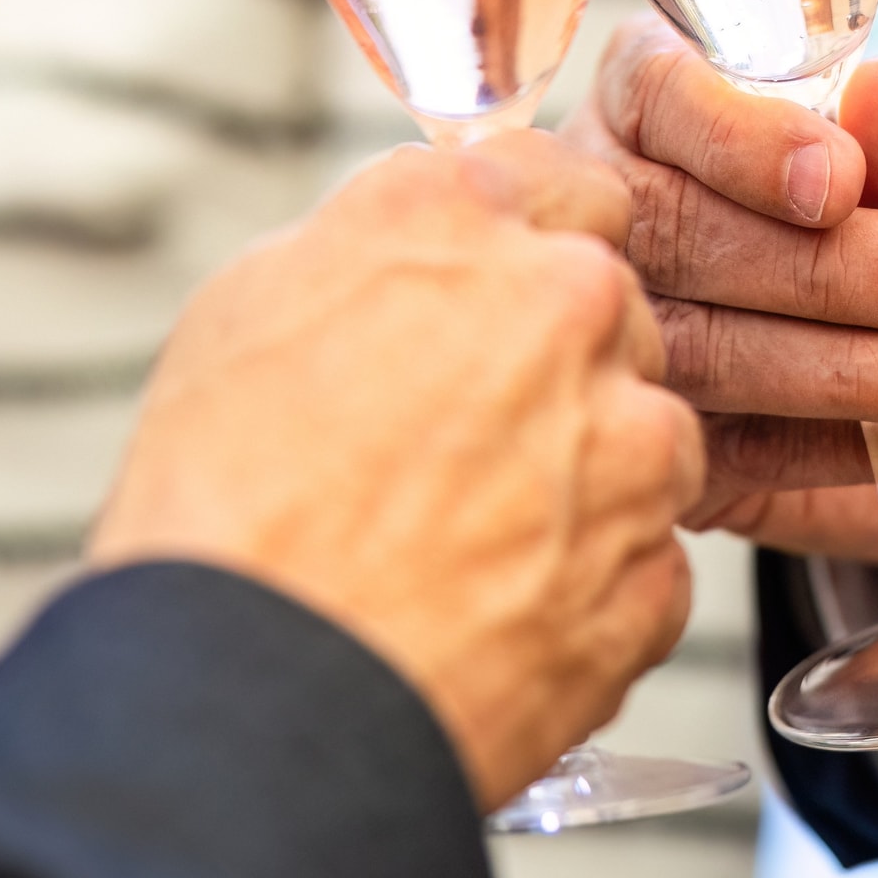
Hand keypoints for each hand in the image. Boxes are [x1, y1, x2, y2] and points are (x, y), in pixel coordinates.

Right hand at [88, 132, 703, 812]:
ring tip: (461, 551)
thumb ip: (373, 251)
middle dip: (557, 370)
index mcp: (457, 219)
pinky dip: (584, 594)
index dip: (532, 244)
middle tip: (460, 449)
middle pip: (610, 314)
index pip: (557, 179)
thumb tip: (423, 251)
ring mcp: (628, 442)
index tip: (512, 290)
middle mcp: (564, 305)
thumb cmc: (224, 514)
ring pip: (642, 441)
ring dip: (581, 483)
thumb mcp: (250, 313)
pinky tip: (487, 619)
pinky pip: (641, 566)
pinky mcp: (653, 571)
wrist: (251, 698)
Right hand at [565, 16, 877, 580]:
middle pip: (671, 230)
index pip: (656, 94)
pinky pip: (732, 451)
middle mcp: (621, 214)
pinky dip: (846, 445)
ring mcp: (629, 335)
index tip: (842, 181)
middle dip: (819, 266)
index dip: (739, 138)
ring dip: (847, 368)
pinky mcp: (668, 440)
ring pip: (698, 349)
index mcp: (663, 105)